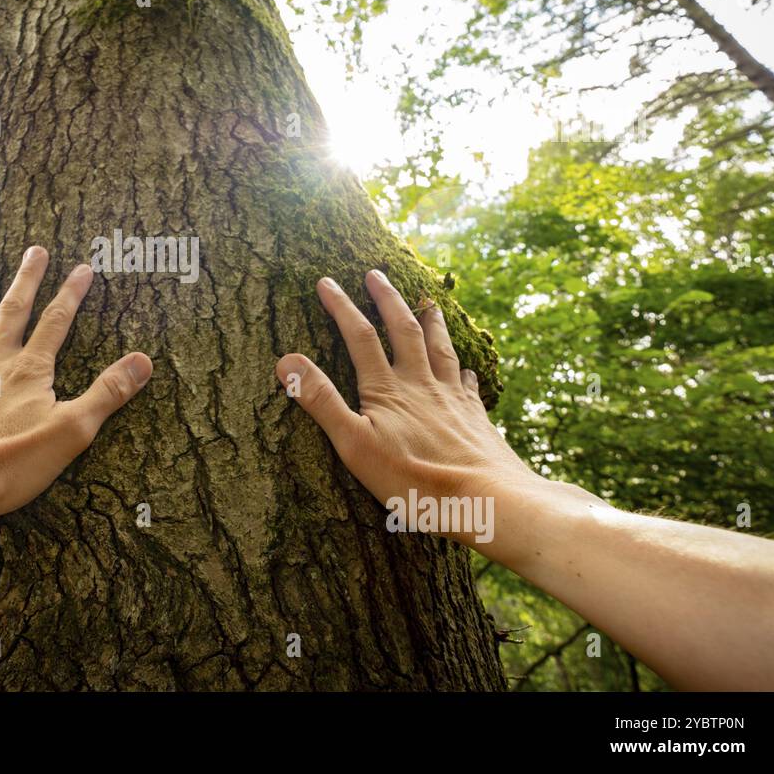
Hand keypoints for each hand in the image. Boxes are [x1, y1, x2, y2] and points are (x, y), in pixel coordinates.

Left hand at [0, 245, 152, 525]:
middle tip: (34, 250)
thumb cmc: (13, 461)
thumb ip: (107, 393)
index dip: (71, 293)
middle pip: (12, 312)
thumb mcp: (73, 430)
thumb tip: (143, 361)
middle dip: (26, 280)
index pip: (56, 321)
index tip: (83, 267)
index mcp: (29, 370)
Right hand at [275, 269, 542, 550]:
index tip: (325, 281)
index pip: (359, 337)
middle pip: (404, 330)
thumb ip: (321, 401)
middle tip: (376, 274)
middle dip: (387, 299)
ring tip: (429, 302)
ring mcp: (453, 399)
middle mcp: (422, 384)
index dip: (341, 306)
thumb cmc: (415, 480)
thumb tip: (285, 361)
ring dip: (431, 322)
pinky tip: (466, 368)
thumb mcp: (355, 445)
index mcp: (388, 390)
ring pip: (441, 348)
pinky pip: (468, 383)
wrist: (488, 499)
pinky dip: (464, 369)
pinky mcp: (475, 419)